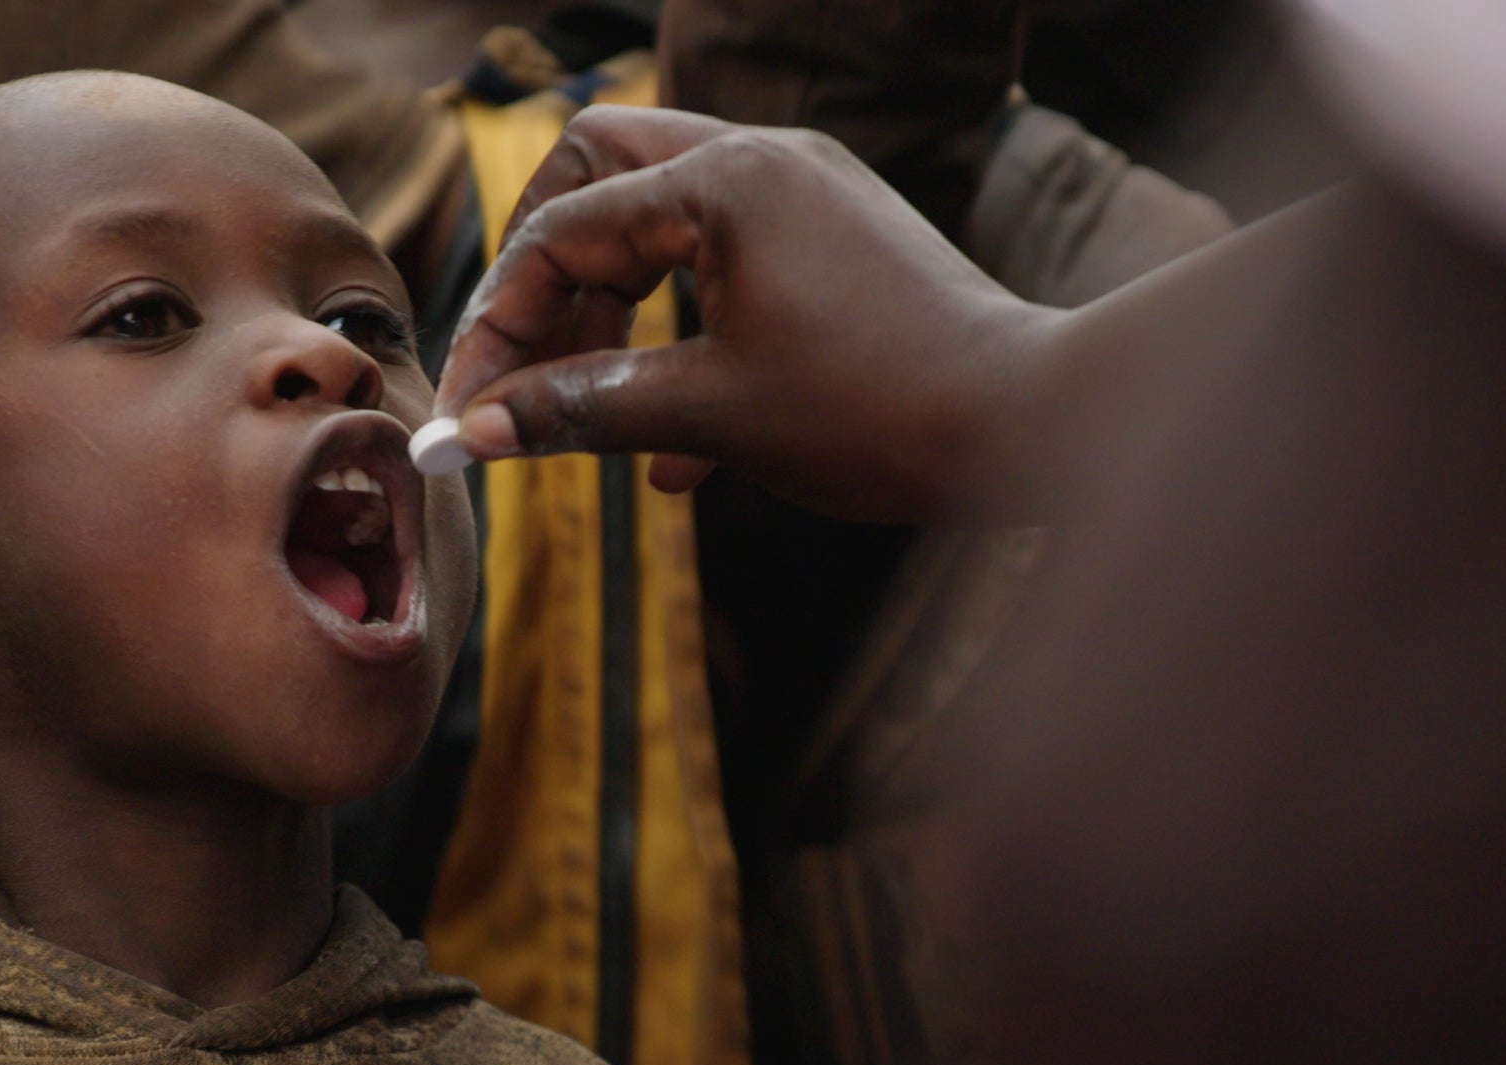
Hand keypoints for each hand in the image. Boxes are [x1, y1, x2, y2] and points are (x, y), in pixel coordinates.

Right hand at [433, 105, 1047, 521]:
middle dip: (545, 274)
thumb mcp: (711, 416)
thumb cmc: (879, 410)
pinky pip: (725, 267)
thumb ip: (582, 410)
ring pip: (661, 223)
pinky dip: (682, 336)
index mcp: (725, 182)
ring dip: (611, 311)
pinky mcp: (837, 243)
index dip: (500, 324)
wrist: (1036, 425)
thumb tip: (478, 430)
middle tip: (519, 362)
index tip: (469, 408)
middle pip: (600, 175)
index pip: (564, 232)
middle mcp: (764, 160)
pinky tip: (674, 461)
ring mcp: (807, 195)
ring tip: (585, 407)